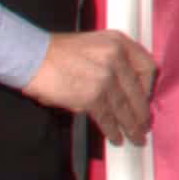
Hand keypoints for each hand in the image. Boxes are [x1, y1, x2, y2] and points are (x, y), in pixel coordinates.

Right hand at [28, 27, 155, 143]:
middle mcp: (116, 58)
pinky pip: (108, 118)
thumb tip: (126, 88)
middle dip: (142, 113)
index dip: (148, 88)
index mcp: (119, 42)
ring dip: (131, 127)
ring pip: (125, 108)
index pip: (147, 67)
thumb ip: (113, 60)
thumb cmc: (56, 53)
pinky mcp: (92, 96)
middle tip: (144, 125)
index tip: (146, 99)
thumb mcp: (94, 45)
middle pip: (137, 92)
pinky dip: (113, 130)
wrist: (30, 56)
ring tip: (135, 137)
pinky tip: (116, 137)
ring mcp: (105, 78)